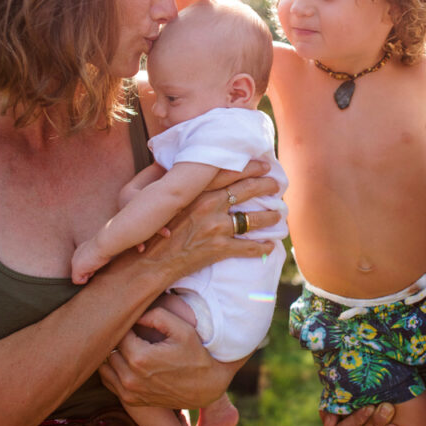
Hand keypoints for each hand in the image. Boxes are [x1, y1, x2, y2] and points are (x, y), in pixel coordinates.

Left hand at [99, 307, 238, 408]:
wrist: (205, 386)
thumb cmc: (195, 354)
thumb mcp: (182, 328)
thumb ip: (157, 314)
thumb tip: (135, 314)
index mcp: (140, 357)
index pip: (117, 333)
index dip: (126, 324)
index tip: (135, 320)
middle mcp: (130, 378)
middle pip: (109, 349)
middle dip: (117, 338)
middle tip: (131, 331)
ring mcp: (129, 392)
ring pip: (104, 366)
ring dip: (113, 354)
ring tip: (128, 345)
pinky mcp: (131, 400)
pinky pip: (109, 381)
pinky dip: (113, 369)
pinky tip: (127, 361)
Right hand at [140, 160, 280, 277]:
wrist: (147, 261)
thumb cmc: (151, 229)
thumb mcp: (161, 199)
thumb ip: (179, 185)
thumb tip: (189, 172)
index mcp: (197, 190)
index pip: (230, 172)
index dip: (250, 167)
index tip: (264, 165)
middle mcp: (210, 205)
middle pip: (247, 190)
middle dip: (266, 186)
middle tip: (277, 185)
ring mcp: (216, 227)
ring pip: (252, 219)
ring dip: (270, 216)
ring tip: (278, 215)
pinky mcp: (219, 249)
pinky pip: (248, 247)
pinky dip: (262, 247)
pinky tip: (270, 245)